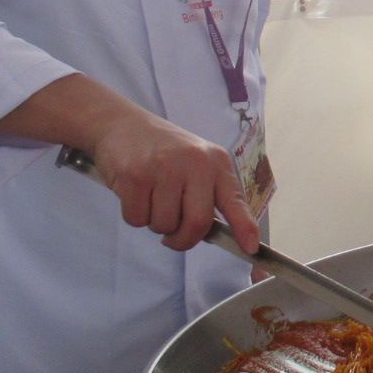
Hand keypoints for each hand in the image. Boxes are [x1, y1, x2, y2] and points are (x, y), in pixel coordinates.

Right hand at [89, 113, 256, 252]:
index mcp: (216, 162)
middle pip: (197, 223)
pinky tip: (135, 193)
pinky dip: (135, 216)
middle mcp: (195, 162)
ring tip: (151, 199)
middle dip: (183, 240)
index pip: (235, 200)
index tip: (250, 248)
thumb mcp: (196, 164)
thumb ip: (207, 195)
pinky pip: (137, 219)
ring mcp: (164, 167)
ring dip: (155, 224)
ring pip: (164, 224)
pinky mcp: (135, 175)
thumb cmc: (162, 152)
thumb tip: (212, 235)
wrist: (121, 124)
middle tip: (172, 237)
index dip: (244, 227)